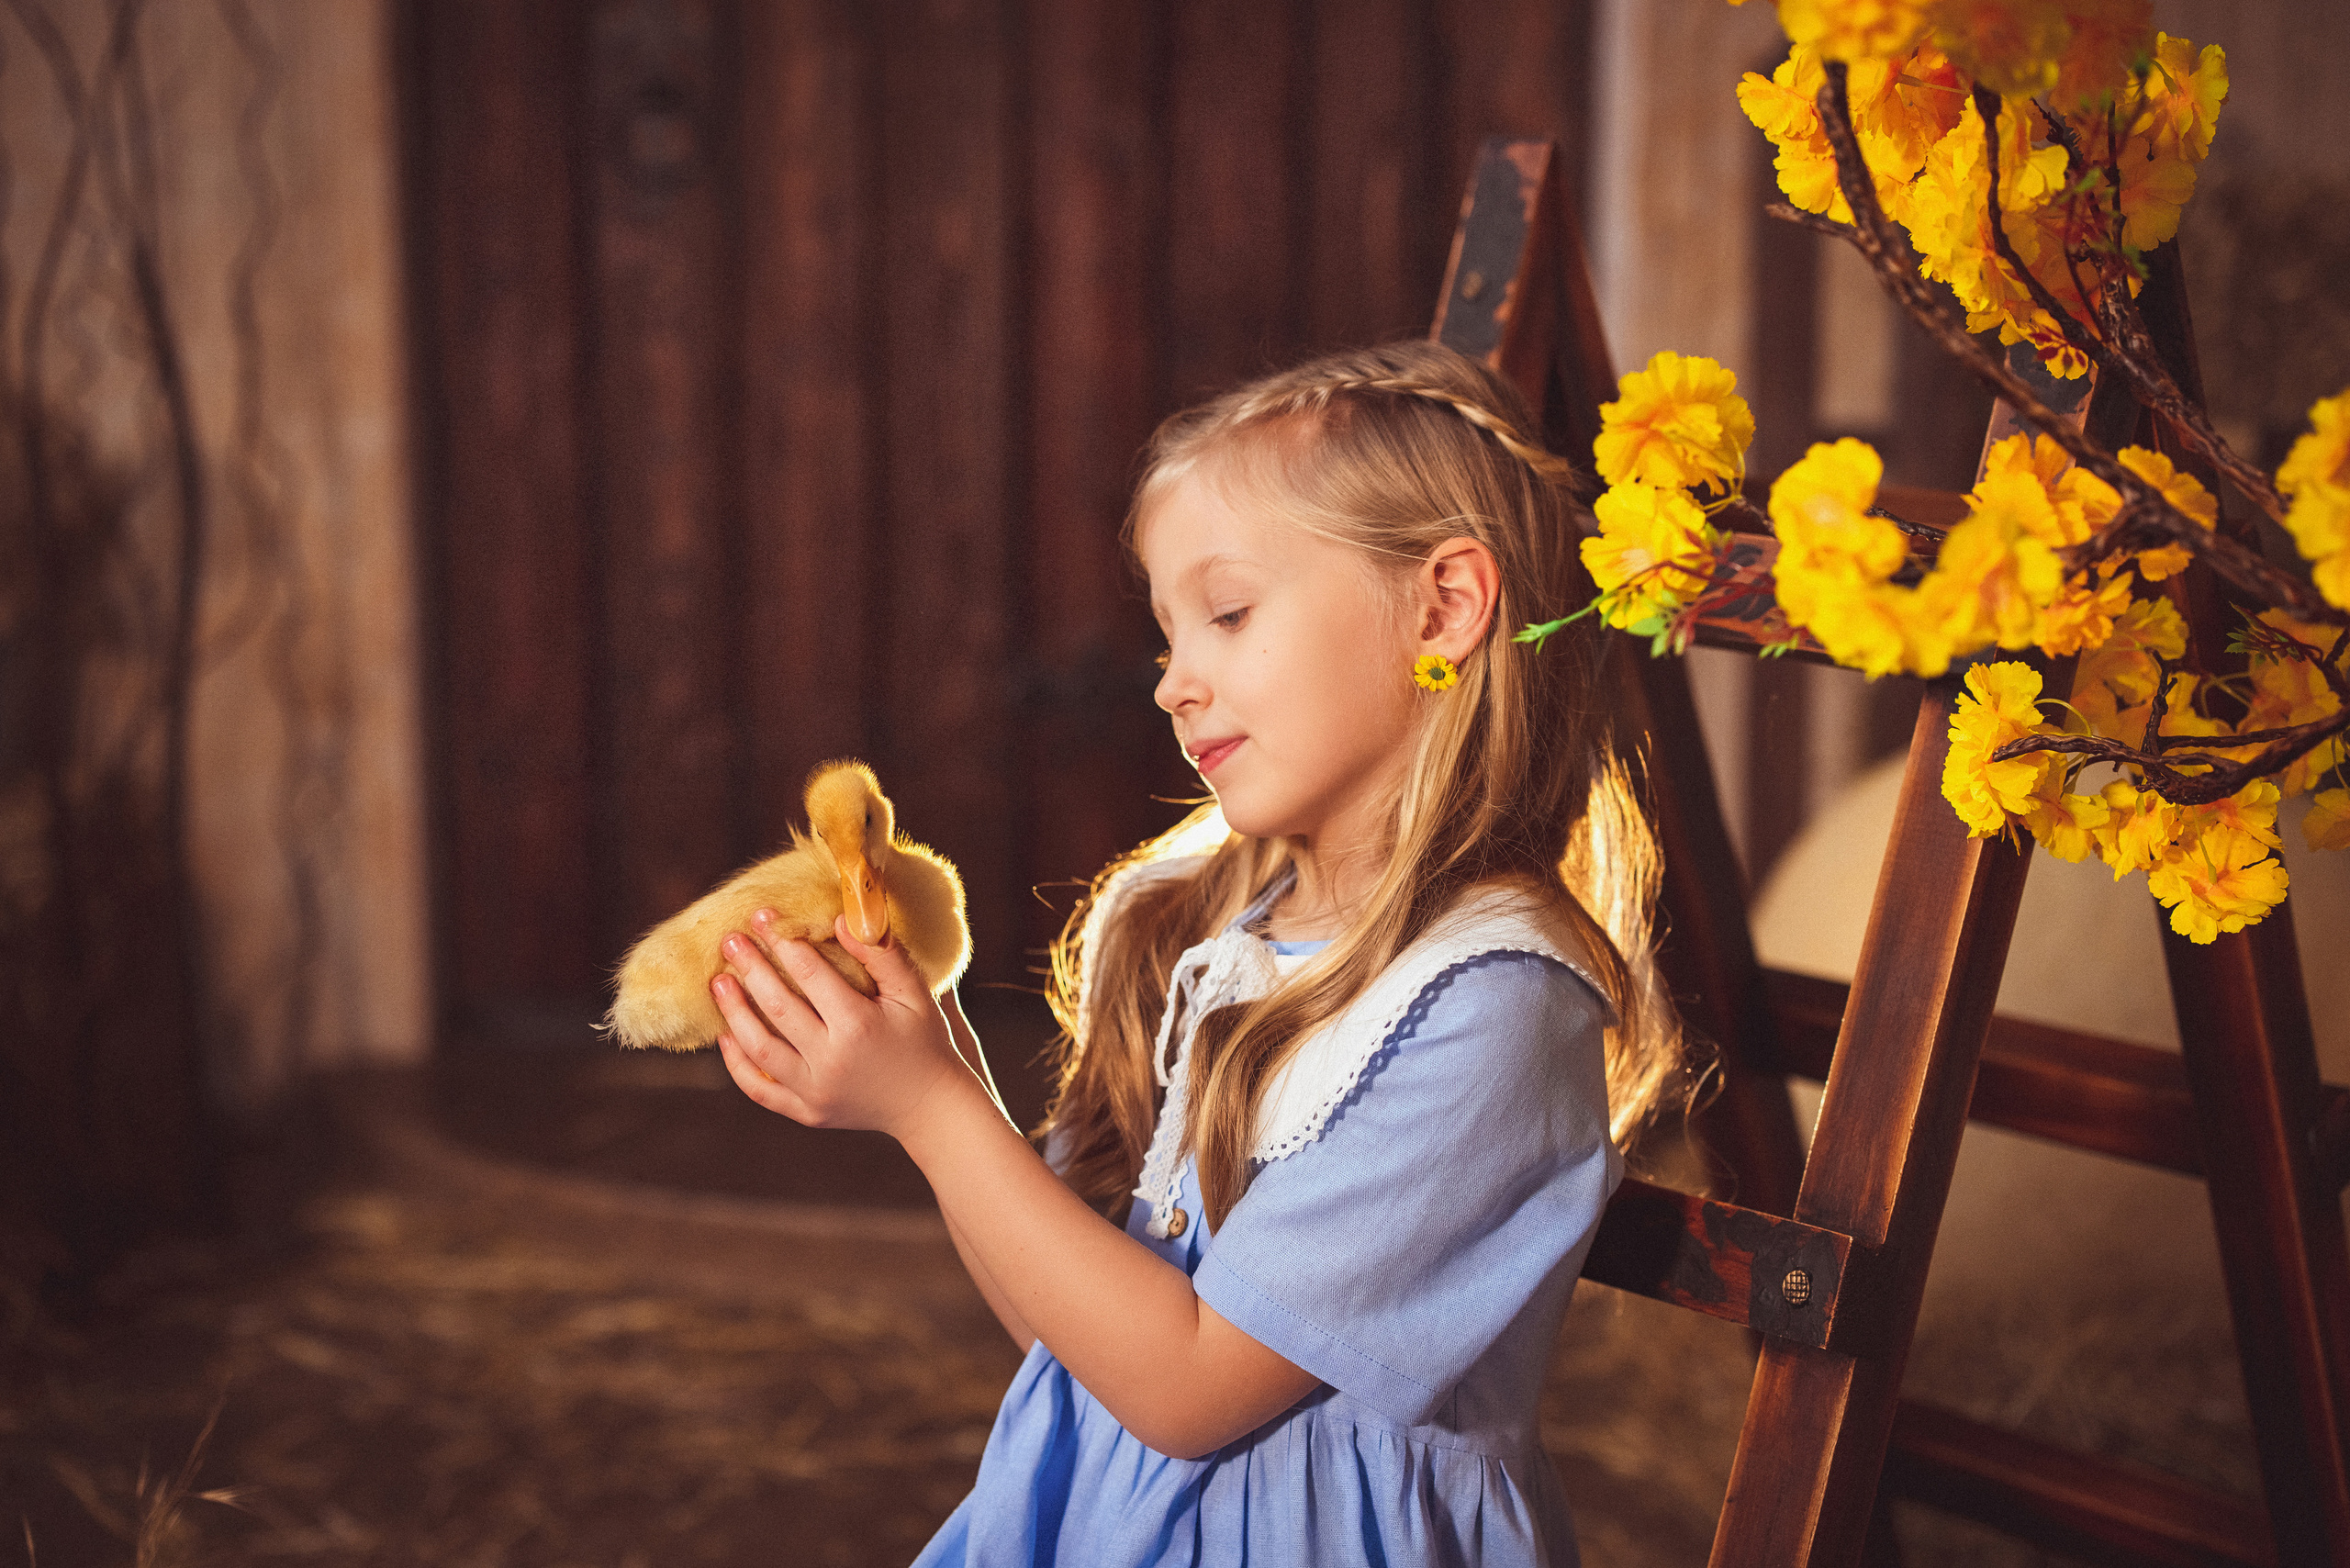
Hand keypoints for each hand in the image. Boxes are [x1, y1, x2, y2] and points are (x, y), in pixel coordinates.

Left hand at [711, 912, 966, 1140]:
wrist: (929, 1105)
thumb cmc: (924, 1040)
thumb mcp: (914, 993)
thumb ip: (882, 953)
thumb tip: (842, 918)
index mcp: (859, 1025)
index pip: (810, 973)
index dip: (783, 941)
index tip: (761, 917)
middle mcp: (832, 1060)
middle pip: (778, 1006)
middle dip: (750, 969)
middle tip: (730, 941)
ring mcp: (815, 1092)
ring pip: (760, 1047)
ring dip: (734, 1011)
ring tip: (719, 981)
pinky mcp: (806, 1113)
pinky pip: (759, 1089)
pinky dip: (737, 1063)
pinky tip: (726, 1035)